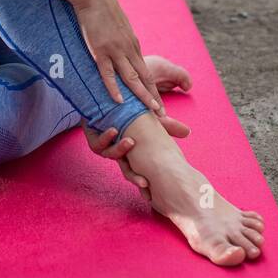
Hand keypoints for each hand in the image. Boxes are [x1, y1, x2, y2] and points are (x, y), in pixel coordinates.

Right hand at [71, 0, 162, 115]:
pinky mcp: (101, 50)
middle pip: (144, 78)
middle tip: (162, 115)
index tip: (159, 104)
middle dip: (153, 97)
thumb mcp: (117, 25)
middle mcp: (128, 49)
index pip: (145, 72)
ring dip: (142, 96)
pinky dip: (115, 88)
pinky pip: (109, 73)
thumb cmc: (102, 8)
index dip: (153, 89)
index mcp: (132, 44)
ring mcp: (116, 50)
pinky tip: (120, 101)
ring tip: (150, 112)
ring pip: (132, 78)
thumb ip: (120, 39)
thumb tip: (118, 47)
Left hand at [81, 54, 193, 189]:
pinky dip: (106, 138)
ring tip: (130, 142)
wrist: (106, 89)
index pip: (139, 171)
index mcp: (133, 150)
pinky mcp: (90, 134)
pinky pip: (97, 142)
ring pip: (111, 155)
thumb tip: (187, 132)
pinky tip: (114, 130)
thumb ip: (166, 124)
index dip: (143, 179)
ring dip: (120, 151)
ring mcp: (104, 143)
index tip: (151, 187)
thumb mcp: (149, 114)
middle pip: (126, 170)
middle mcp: (118, 149)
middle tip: (143, 181)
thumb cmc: (130, 104)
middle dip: (133, 176)